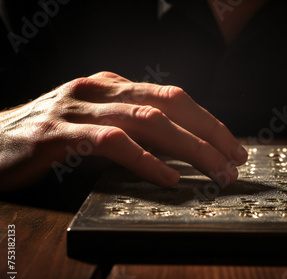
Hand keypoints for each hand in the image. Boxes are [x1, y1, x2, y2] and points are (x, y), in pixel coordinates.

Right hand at [0, 71, 247, 190]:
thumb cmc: (46, 138)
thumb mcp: (94, 124)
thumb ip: (131, 129)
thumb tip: (178, 149)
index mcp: (111, 86)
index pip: (173, 97)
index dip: (208, 121)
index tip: (233, 146)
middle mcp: (99, 89)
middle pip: (170, 105)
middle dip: (210, 134)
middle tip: (235, 161)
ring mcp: (78, 108)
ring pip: (149, 121)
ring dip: (191, 149)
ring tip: (216, 172)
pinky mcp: (58, 134)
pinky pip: (113, 144)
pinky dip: (146, 161)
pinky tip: (170, 179)